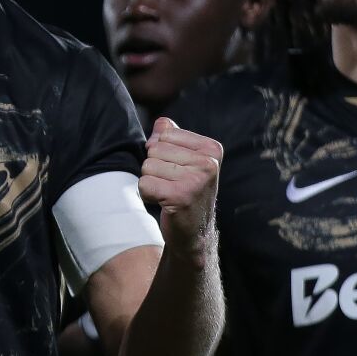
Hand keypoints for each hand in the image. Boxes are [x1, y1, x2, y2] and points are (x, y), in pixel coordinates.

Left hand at [140, 117, 221, 251]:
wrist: (194, 232)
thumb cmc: (186, 191)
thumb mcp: (184, 159)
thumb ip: (171, 135)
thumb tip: (160, 124)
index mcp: (212, 148)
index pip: (165, 134)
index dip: (162, 152)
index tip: (178, 170)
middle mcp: (208, 163)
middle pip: (154, 149)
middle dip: (155, 168)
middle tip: (172, 185)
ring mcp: (196, 180)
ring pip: (147, 166)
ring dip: (151, 182)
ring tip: (169, 194)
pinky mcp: (181, 196)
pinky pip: (144, 184)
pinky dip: (147, 194)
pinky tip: (164, 203)